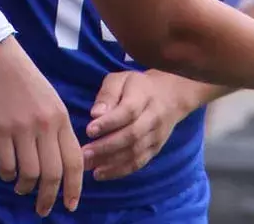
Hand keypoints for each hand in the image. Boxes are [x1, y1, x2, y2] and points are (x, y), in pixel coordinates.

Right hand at [0, 37, 83, 214]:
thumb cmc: (22, 76)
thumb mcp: (49, 99)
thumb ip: (56, 128)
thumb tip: (59, 162)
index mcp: (60, 117)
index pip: (74, 161)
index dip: (74, 188)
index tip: (70, 205)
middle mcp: (45, 125)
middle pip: (53, 173)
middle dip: (49, 197)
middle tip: (42, 210)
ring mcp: (21, 127)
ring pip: (29, 173)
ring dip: (25, 188)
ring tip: (21, 188)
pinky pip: (6, 164)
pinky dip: (7, 175)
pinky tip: (6, 172)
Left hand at [81, 71, 203, 181]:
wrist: (170, 96)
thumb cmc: (137, 86)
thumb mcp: (121, 79)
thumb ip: (108, 94)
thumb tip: (96, 114)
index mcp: (144, 96)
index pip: (128, 111)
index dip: (109, 123)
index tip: (89, 130)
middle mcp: (154, 117)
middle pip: (132, 135)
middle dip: (106, 147)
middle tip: (84, 154)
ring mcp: (156, 136)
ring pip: (135, 152)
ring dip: (110, 162)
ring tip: (87, 166)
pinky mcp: (155, 149)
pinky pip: (139, 163)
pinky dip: (119, 170)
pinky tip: (101, 173)